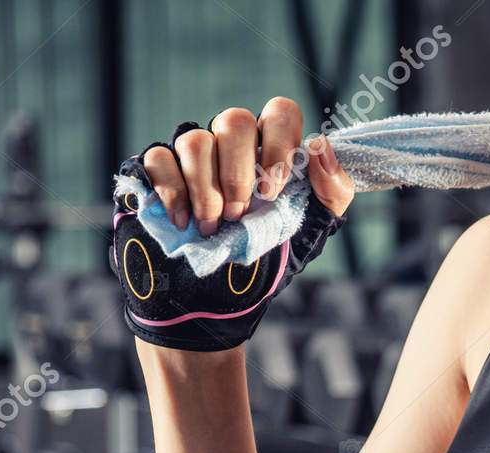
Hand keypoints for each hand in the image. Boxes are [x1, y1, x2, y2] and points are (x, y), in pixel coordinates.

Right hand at [109, 99, 352, 352]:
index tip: (273, 191)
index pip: (280, 112)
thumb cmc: (267, 262)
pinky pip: (158, 159)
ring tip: (211, 228)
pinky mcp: (157, 173)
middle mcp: (232, 145)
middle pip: (233, 120)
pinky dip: (172, 193)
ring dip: (205, 192)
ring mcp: (192, 156)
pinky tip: (183, 223)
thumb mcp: (312, 231)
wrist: (217, 302)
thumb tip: (322, 145)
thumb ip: (333, 191)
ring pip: (194, 140)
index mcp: (272, 151)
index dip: (279, 143)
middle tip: (239, 216)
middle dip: (237, 175)